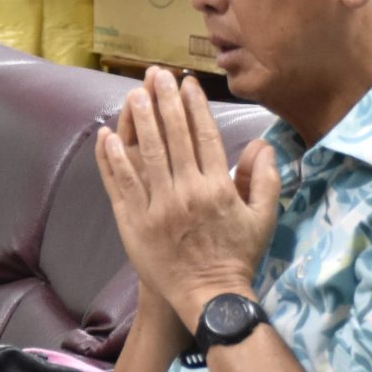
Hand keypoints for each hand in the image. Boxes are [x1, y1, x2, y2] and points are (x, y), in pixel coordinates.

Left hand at [93, 68, 277, 323]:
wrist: (208, 297)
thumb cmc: (237, 256)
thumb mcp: (262, 218)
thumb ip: (263, 179)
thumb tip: (262, 144)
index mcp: (217, 188)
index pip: (204, 136)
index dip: (194, 106)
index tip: (187, 82)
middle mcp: (186, 193)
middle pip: (172, 137)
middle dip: (164, 102)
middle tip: (156, 74)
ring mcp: (157, 208)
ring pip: (145, 156)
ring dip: (138, 122)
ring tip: (133, 94)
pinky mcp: (135, 223)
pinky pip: (121, 185)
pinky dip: (113, 160)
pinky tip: (108, 136)